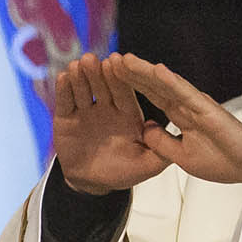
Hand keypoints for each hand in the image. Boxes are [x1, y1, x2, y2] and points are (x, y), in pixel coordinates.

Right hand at [47, 55, 171, 193]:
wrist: (91, 182)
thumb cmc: (122, 172)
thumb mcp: (148, 164)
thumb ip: (162, 152)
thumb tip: (178, 137)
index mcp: (127, 114)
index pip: (125, 93)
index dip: (121, 78)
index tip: (119, 62)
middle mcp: (107, 108)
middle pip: (103, 87)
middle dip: (98, 73)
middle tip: (95, 59)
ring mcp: (86, 112)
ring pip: (83, 90)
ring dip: (80, 77)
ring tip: (77, 65)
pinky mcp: (66, 118)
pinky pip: (65, 102)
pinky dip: (63, 90)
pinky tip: (63, 77)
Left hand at [109, 53, 241, 184]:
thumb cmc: (221, 162)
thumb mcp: (179, 156)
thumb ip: (161, 141)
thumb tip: (144, 127)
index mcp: (181, 116)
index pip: (152, 96)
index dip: (133, 84)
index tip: (111, 74)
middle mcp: (187, 106)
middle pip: (155, 85)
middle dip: (133, 73)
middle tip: (112, 59)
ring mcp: (197, 105)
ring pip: (166, 84)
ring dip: (146, 71)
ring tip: (126, 59)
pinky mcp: (208, 109)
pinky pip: (186, 93)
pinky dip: (170, 81)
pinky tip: (155, 70)